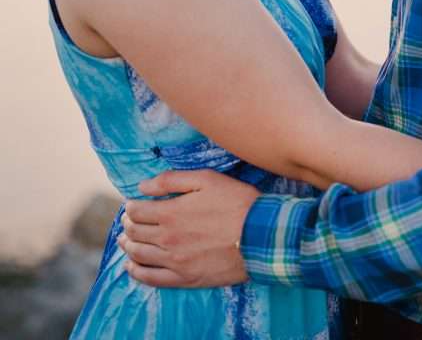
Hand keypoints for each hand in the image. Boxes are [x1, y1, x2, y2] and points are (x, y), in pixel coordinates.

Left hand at [119, 170, 260, 287]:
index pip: (137, 211)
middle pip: (135, 233)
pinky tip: (132, 267)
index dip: (131, 207)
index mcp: (171, 213)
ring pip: (139, 255)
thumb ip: (170, 181)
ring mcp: (175, 262)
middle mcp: (167, 239)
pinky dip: (137, 272)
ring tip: (126, 241)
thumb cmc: (235, 202)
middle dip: (128, 225)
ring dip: (128, 246)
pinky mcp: (185, 279)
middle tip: (129, 221)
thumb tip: (141, 186)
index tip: (132, 205)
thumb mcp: (206, 179)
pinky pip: (152, 279)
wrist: (259, 235)